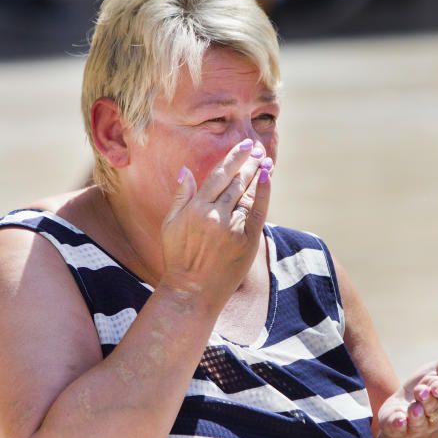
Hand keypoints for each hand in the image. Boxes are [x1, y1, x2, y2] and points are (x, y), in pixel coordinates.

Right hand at [159, 138, 272, 309]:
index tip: (243, 145)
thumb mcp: (170, 225)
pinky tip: (267, 176)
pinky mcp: (247, 241)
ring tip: (264, 159)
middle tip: (257, 147)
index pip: (219, 175)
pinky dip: (263, 193)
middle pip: (236, 181)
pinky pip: (258, 211)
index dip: (233, 158)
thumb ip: (181, 196)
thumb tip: (186, 171)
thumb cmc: (178, 258)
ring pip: (247, 194)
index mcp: (195, 208)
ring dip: (257, 174)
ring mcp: (232, 228)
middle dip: (248, 162)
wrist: (193, 291)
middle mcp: (214, 215)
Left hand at [378, 356, 437, 437]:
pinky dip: (398, 425)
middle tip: (421, 391)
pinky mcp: (397, 428)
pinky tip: (399, 421)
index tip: (436, 384)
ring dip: (416, 414)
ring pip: (419, 421)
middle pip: (434, 408)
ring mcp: (415, 424)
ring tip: (414, 408)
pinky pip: (399, 429)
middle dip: (428, 400)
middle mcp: (433, 415)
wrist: (401, 409)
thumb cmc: (424, 387)